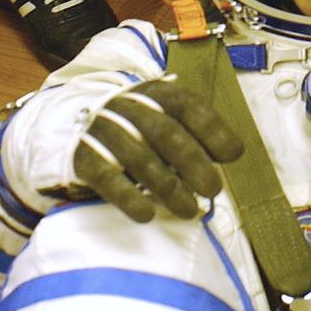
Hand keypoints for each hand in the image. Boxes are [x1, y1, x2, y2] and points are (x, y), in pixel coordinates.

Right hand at [73, 78, 242, 220]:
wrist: (77, 129)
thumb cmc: (139, 131)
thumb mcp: (168, 123)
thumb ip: (197, 136)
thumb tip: (230, 155)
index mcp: (156, 95)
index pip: (187, 105)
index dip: (212, 128)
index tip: (233, 155)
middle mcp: (129, 107)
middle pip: (164, 132)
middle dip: (192, 162)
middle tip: (213, 189)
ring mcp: (103, 130)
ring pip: (138, 156)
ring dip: (168, 187)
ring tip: (188, 210)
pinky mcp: (83, 157)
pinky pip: (106, 177)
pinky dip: (128, 197)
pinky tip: (146, 215)